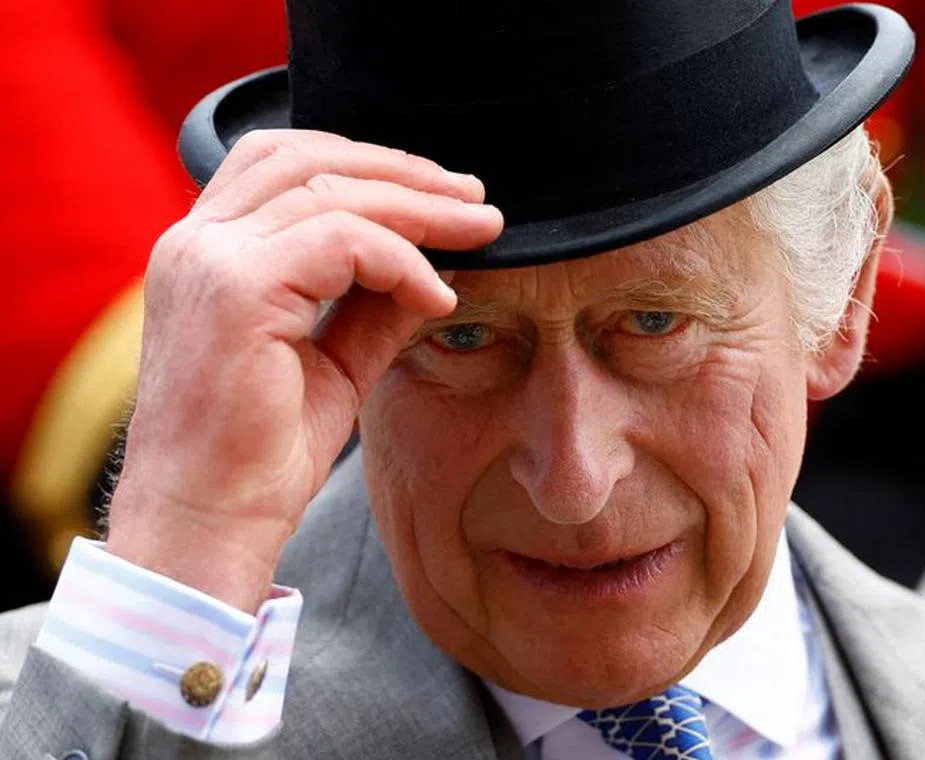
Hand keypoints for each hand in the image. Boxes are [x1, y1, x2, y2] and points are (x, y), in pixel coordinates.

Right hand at [105, 130, 502, 611]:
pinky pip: (342, 241)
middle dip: (402, 172)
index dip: (366, 165)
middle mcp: (195, 243)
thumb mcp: (331, 362)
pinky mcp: (235, 290)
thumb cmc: (260, 455)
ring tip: (480, 231)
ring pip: (331, 193)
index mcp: (205, 252)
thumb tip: (431, 264)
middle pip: (308, 160)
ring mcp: (208, 261)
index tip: (440, 194)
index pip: (283, 164)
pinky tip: (438, 296)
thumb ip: (371, 305)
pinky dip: (402, 260)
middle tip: (475, 200)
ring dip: (418, 208)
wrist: (208, 525)